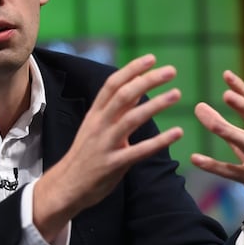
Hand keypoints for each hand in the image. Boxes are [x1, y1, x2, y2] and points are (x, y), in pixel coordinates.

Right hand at [33, 54, 183, 240]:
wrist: (66, 186)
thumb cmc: (85, 155)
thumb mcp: (96, 128)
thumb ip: (116, 111)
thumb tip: (137, 91)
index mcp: (95, 114)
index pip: (112, 84)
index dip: (131, 69)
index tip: (151, 58)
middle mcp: (99, 125)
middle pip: (123, 95)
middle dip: (147, 80)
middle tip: (170, 71)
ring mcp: (105, 144)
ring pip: (131, 119)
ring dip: (155, 104)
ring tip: (176, 94)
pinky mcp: (113, 164)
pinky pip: (139, 151)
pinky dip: (159, 141)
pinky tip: (177, 132)